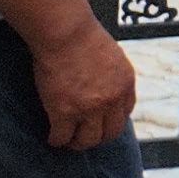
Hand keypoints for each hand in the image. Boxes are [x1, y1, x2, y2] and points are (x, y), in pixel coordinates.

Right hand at [27, 19, 136, 150]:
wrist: (67, 34)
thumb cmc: (84, 38)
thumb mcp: (113, 57)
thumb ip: (112, 76)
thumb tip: (106, 88)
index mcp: (126, 84)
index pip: (125, 113)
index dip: (111, 120)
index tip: (102, 121)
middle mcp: (112, 99)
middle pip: (110, 132)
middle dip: (98, 136)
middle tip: (85, 136)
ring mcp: (89, 109)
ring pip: (88, 140)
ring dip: (78, 143)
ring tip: (69, 139)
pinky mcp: (64, 113)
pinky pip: (62, 137)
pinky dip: (57, 140)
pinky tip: (53, 137)